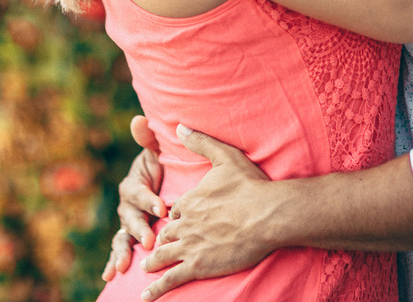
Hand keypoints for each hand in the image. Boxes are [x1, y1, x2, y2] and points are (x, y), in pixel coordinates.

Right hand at [102, 116, 165, 280]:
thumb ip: (149, 139)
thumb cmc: (162, 166)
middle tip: (149, 238)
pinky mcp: (131, 238)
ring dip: (121, 251)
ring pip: (121, 237)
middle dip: (138, 228)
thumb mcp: (156, 152)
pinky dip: (113, 263)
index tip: (162, 207)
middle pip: (128, 218)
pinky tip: (109, 275)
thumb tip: (139, 119)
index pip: (138, 192)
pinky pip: (120, 250)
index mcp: (133, 185)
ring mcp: (128, 224)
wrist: (165, 183)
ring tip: (124, 265)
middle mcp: (127, 206)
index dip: (148, 199)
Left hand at [139, 125, 274, 300]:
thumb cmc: (251, 186)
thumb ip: (201, 142)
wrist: (268, 215)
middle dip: (162, 238)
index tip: (177, 219)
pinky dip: (156, 288)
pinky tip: (145, 296)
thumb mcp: (225, 156)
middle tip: (158, 245)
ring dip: (153, 262)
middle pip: (168, 233)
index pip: (176, 211)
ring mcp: (190, 246)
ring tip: (145, 269)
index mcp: (191, 200)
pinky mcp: (198, 265)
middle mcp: (186, 224)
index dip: (177, 215)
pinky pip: (171, 279)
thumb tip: (179, 127)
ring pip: (164, 256)